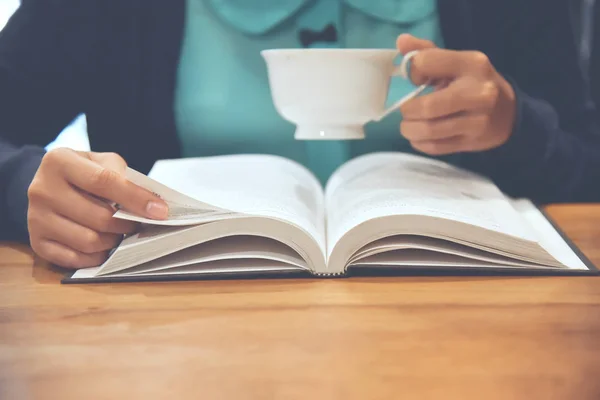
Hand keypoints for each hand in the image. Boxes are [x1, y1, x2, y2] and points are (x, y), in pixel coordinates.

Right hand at [27, 148, 168, 268]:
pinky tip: (105, 247)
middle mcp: (42, 189)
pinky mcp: (37, 242)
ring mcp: (36, 218)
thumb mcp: (101, 161)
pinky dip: (97, 257)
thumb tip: (151, 205)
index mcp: (58, 161)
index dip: (136, 198)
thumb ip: (123, 176)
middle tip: (139, 224)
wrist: (48, 185)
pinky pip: (75, 259)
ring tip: (121, 233)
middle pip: (99, 217)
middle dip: (127, 224)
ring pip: (89, 241)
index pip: (104, 182)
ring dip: (114, 241)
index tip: (160, 211)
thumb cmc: (82, 173)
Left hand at [396, 34, 516, 154]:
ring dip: (409, 129)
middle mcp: (478, 93)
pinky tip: (419, 137)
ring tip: (408, 126)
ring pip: (429, 130)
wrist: (509, 114)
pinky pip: (435, 147)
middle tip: (406, 111)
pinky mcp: (471, 143)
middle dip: (408, 110)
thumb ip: (427, 52)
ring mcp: (477, 121)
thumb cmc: (474, 82)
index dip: (413, 72)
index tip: (416, 79)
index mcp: (472, 64)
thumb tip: (401, 41)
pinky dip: (419, 143)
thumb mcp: (456, 62)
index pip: (427, 63)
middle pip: (428, 107)